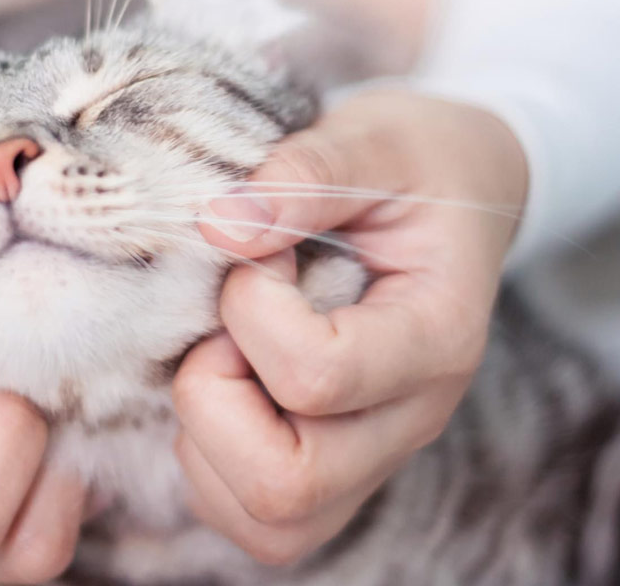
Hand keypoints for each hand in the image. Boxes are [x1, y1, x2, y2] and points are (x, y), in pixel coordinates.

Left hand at [173, 91, 527, 563]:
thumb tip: (217, 226)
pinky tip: (224, 385)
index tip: (256, 254)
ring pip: (266, 517)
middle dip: (213, 394)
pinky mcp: (331, 471)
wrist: (452, 199)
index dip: (251, 310)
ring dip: (205, 435)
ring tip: (224, 354)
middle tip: (221, 326)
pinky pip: (250, 515)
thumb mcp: (377, 142)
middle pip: (286, 483)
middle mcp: (407, 420)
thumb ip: (306, 173)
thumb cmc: (416, 168)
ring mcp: (370, 458)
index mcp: (434, 340)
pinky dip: (209, 460)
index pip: (317, 376)